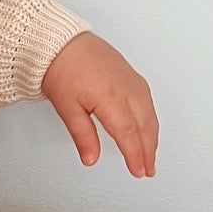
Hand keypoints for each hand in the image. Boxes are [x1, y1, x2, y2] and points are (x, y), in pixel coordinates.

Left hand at [40, 32, 158, 176]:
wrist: (60, 40)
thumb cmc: (60, 67)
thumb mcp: (66, 107)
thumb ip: (82, 135)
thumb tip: (91, 158)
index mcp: (109, 97)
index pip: (128, 133)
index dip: (135, 155)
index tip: (138, 171)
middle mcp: (125, 87)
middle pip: (144, 125)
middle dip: (148, 151)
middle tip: (147, 170)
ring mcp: (130, 79)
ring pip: (149, 113)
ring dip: (152, 136)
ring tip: (150, 155)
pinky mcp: (130, 73)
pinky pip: (147, 100)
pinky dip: (150, 119)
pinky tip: (148, 127)